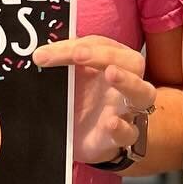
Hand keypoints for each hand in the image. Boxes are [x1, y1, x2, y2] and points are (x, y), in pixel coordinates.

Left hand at [31, 35, 154, 165]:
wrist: (83, 137)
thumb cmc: (82, 100)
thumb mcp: (71, 78)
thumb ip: (62, 63)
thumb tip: (39, 53)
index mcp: (114, 63)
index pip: (101, 45)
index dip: (75, 45)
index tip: (46, 53)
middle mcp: (126, 83)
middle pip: (131, 62)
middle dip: (106, 54)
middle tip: (78, 54)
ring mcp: (127, 110)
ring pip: (143, 92)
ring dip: (127, 81)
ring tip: (111, 74)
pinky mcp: (123, 137)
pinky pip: (130, 132)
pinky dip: (121, 127)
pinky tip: (110, 123)